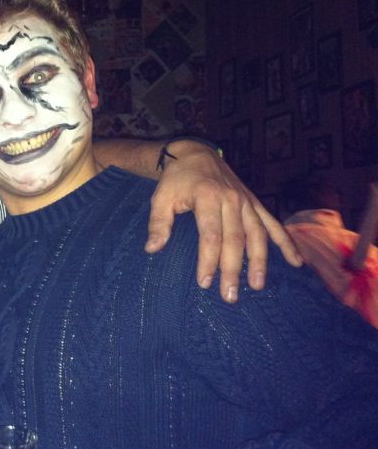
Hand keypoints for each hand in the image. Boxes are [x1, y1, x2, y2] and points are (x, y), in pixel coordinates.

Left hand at [145, 140, 301, 301]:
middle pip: (235, 239)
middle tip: (229, 295)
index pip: (211, 235)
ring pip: (257, 234)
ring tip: (257, 285)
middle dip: (233, 269)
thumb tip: (152, 249)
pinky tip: (296, 261)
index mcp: (207, 197)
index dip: (208, 260)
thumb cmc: (176, 179)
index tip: (204, 282)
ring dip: (259, 261)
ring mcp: (246, 201)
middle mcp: (231, 199)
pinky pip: (273, 223)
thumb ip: (158, 223)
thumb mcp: (161, 197)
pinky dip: (286, 242)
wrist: (195, 153)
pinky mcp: (254, 202)